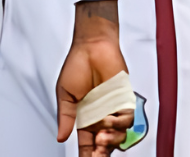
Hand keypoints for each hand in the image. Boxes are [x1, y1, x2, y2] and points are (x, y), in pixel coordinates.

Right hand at [57, 0, 133, 156]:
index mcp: (84, 118)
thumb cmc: (77, 64)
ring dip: (111, 140)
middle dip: (100, 153)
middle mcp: (100, 115)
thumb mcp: (65, 94)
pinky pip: (128, 117)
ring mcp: (113, 108)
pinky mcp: (124, 97)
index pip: (87, 146)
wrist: (92, 44)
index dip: (88, 156)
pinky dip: (120, 123)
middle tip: (96, 153)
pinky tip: (111, 119)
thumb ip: (66, 117)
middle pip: (104, 145)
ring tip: (101, 137)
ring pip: (118, 135)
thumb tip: (61, 137)